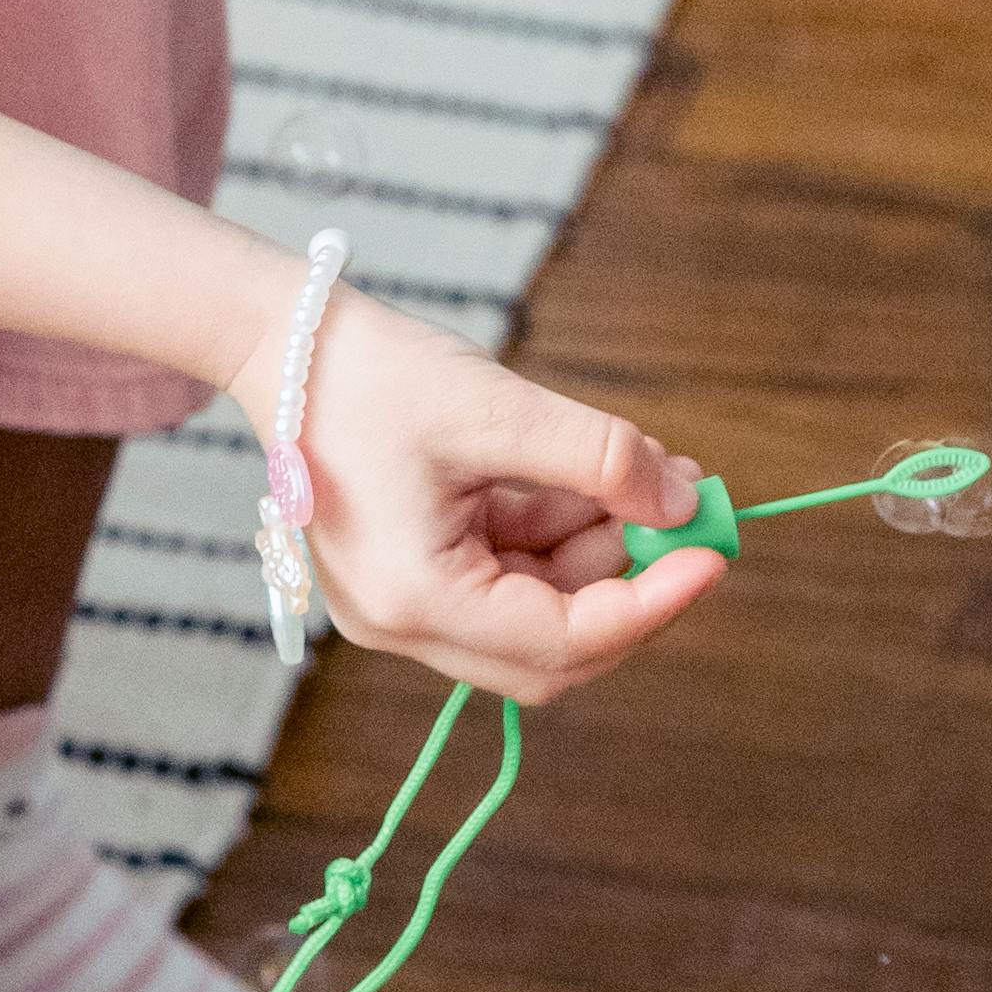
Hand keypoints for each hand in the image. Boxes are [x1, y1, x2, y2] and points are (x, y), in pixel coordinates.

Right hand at [229, 259, 717, 702]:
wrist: (279, 341)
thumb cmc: (370, 372)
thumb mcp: (497, 409)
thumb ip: (599, 461)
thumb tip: (684, 506)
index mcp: (416, 600)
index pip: (564, 641)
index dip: (651, 602)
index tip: (712, 553)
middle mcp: (404, 626)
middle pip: (551, 650)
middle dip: (627, 585)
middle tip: (686, 520)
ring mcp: (401, 607)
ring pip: (533, 614)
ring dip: (597, 554)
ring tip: (649, 477)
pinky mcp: (408, 576)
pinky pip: (503, 579)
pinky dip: (555, 538)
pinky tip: (594, 481)